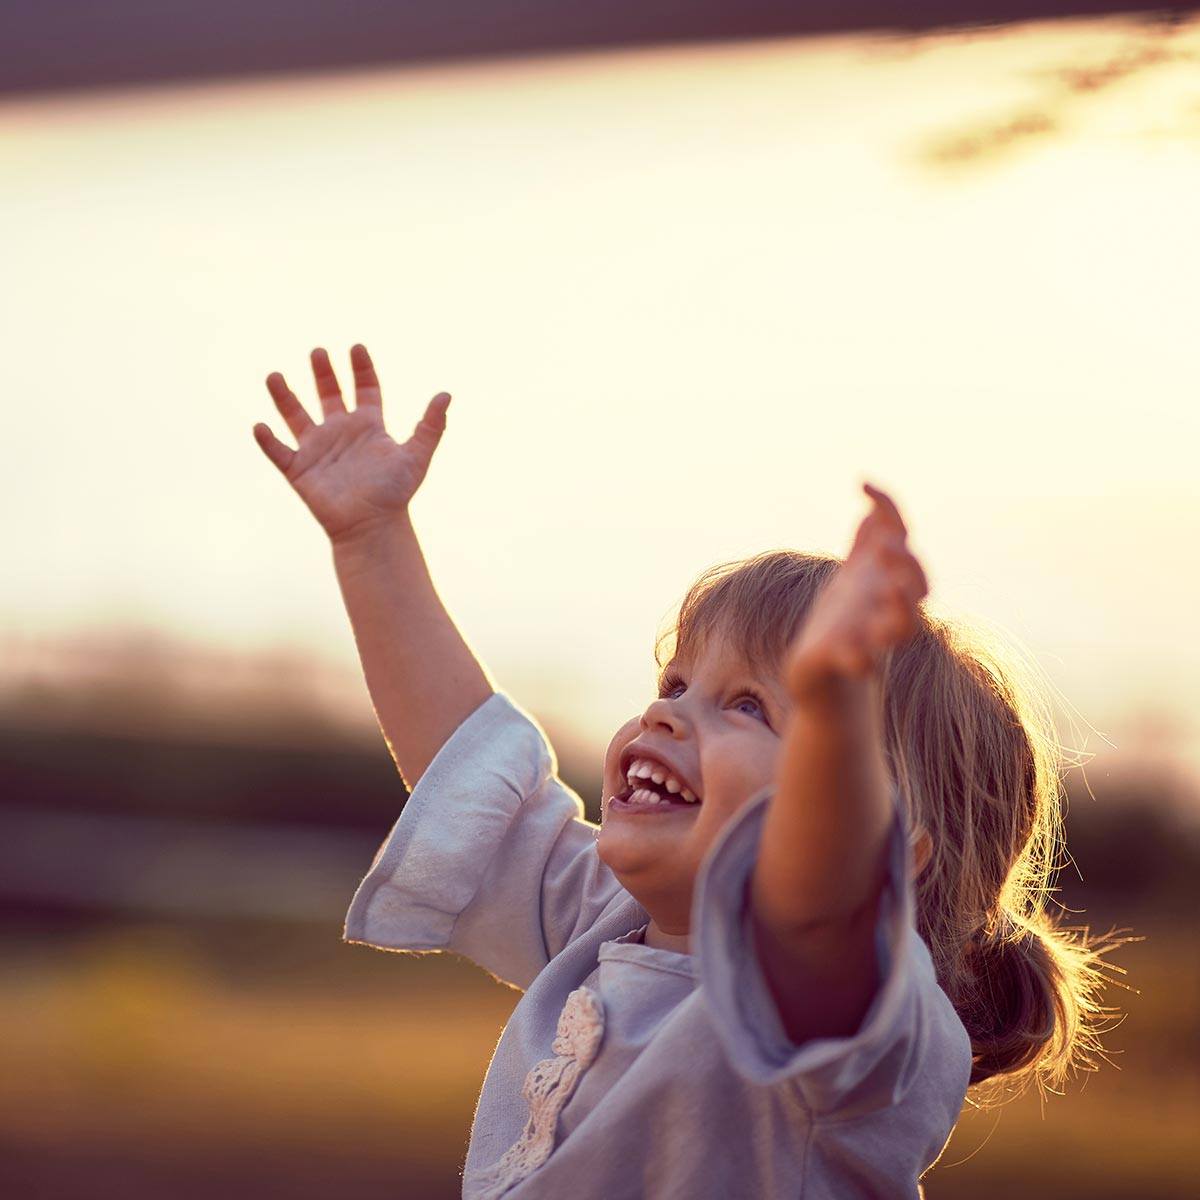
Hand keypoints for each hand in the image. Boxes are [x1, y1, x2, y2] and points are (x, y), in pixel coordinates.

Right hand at [253, 344, 450, 542]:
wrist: (373, 526)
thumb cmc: (396, 493)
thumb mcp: (416, 456)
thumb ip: (431, 426)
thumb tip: (446, 394)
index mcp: (368, 426)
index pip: (365, 389)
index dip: (361, 368)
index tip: (357, 347)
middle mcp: (341, 432)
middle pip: (329, 394)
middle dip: (323, 373)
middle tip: (318, 351)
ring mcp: (318, 450)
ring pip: (295, 415)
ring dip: (284, 396)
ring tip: (274, 375)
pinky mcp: (300, 470)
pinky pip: (278, 451)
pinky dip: (267, 440)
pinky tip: (259, 425)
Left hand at [784, 482, 928, 702]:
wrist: (823, 676)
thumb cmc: (843, 624)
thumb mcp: (852, 579)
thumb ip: (865, 544)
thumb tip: (872, 504)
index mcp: (886, 583)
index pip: (902, 543)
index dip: (891, 512)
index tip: (862, 485)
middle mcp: (886, 610)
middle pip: (916, 587)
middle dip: (907, 566)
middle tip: (885, 548)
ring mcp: (871, 638)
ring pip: (902, 628)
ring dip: (901, 610)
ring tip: (890, 592)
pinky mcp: (845, 664)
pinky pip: (861, 665)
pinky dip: (860, 660)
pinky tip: (855, 657)